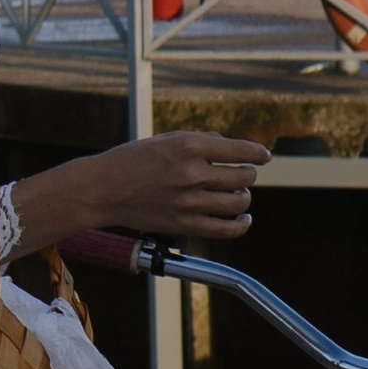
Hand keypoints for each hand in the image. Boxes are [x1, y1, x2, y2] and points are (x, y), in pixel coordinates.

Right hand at [43, 128, 267, 242]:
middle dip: (247, 174)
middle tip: (241, 175)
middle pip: (242, 176)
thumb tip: (229, 145)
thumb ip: (200, 141)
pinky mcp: (184, 225)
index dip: (257, 153)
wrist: (103, 189)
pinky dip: (241, 224)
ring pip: (238, 202)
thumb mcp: (166, 140)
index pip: (240, 149)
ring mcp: (189, 201)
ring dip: (243, 197)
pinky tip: (242, 218)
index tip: (264, 155)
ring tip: (237, 195)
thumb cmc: (132, 160)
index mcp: (189, 146)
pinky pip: (226, 229)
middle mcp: (192, 173)